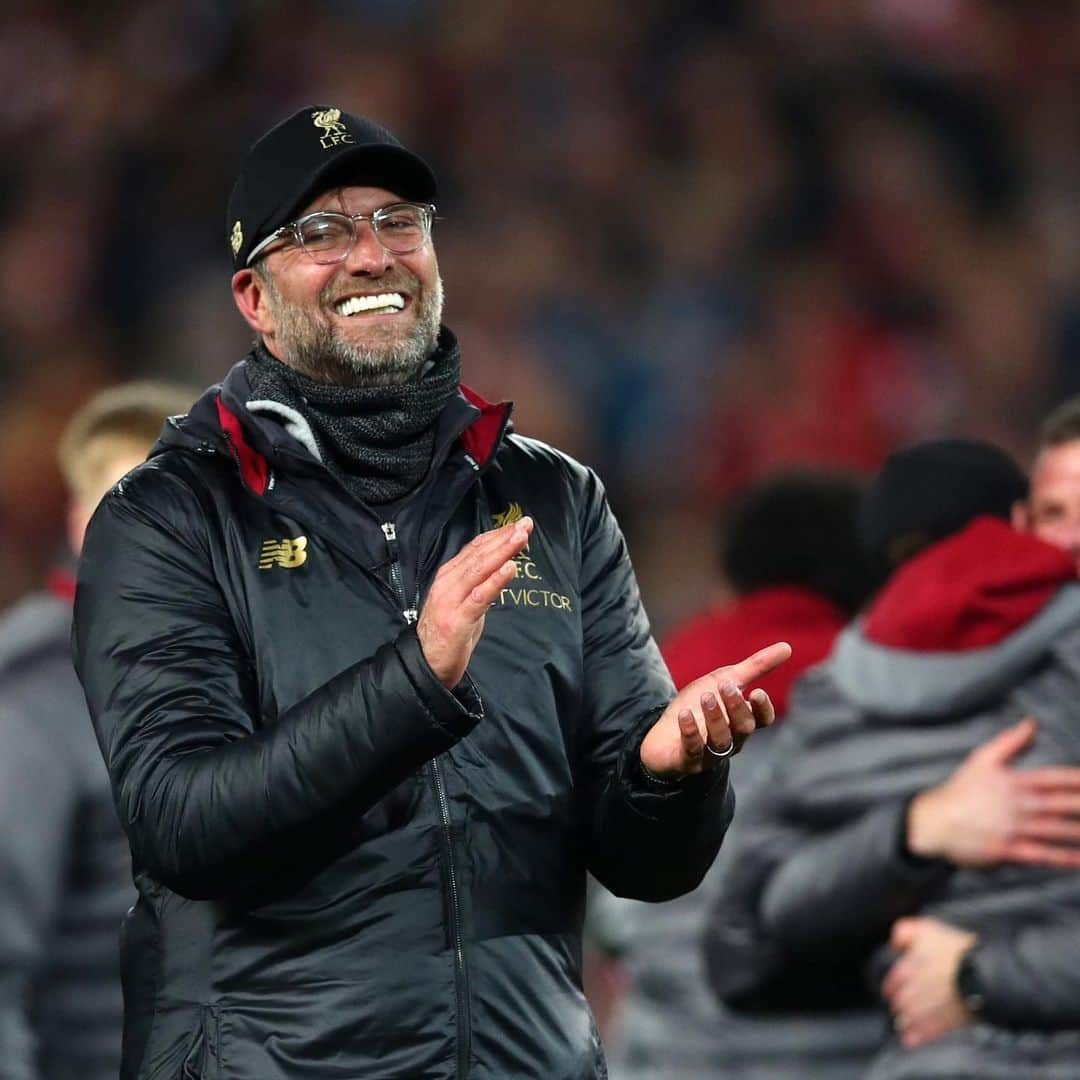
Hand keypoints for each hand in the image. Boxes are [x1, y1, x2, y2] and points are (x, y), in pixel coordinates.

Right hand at [417, 517, 532, 687]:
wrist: (425, 664)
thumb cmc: (445, 633)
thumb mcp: (461, 601)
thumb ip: (476, 583)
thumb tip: (501, 567)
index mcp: (448, 576)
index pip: (474, 549)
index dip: (497, 535)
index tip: (518, 525)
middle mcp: (448, 583)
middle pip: (479, 555)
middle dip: (504, 538)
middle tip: (526, 524)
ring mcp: (451, 600)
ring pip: (480, 570)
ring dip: (503, 552)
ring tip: (521, 538)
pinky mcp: (458, 620)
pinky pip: (480, 597)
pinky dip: (496, 581)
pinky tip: (510, 569)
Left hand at [639, 642, 790, 777]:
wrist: (661, 735)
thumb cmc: (697, 706)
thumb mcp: (724, 681)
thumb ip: (755, 667)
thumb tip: (787, 647)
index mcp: (741, 721)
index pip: (762, 719)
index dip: (763, 708)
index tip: (756, 692)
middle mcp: (731, 740)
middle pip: (743, 728)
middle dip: (736, 707)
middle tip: (726, 686)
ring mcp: (710, 753)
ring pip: (721, 740)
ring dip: (715, 718)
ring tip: (706, 697)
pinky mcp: (687, 760)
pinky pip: (693, 749)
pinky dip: (690, 732)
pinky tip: (685, 715)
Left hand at [883, 917, 976, 1046]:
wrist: (983, 975)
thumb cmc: (955, 950)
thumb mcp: (926, 928)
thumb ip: (903, 932)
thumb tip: (894, 944)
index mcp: (903, 972)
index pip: (889, 984)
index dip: (893, 984)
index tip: (897, 986)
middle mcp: (908, 995)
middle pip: (897, 1003)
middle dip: (901, 1002)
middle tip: (907, 1000)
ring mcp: (923, 1013)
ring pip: (905, 1020)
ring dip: (906, 1019)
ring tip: (909, 1018)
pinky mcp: (941, 1026)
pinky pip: (920, 1035)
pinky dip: (914, 1036)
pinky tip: (911, 1037)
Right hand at [906, 717, 1079, 868]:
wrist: (935, 820)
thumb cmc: (959, 789)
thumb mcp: (981, 758)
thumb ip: (1009, 740)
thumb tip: (1032, 723)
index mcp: (1014, 781)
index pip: (1053, 778)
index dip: (1075, 779)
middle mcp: (1018, 805)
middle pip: (1060, 804)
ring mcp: (1014, 828)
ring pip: (1056, 830)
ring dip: (1078, 831)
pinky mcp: (1008, 849)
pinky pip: (1040, 854)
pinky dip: (1061, 857)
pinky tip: (1078, 858)